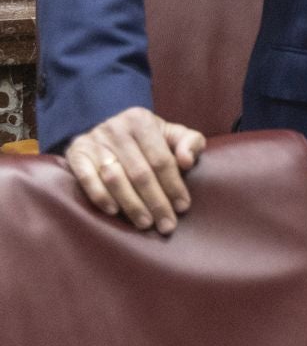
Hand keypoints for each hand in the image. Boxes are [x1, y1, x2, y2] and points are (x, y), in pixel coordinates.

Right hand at [63, 106, 205, 233]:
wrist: (108, 130)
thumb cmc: (148, 139)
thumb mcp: (171, 133)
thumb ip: (190, 142)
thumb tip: (187, 161)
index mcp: (142, 120)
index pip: (161, 159)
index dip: (174, 185)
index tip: (183, 208)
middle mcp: (116, 128)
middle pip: (140, 172)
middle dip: (156, 202)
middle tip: (166, 225)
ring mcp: (94, 141)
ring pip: (115, 179)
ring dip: (132, 205)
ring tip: (145, 224)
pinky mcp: (76, 154)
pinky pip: (88, 180)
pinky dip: (101, 197)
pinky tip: (114, 212)